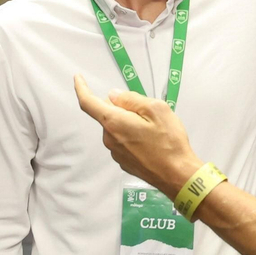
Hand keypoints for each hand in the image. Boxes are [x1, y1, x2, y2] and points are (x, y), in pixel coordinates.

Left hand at [72, 75, 200, 197]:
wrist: (177, 176)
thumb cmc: (169, 142)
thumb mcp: (156, 110)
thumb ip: (131, 99)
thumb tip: (113, 95)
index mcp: (114, 123)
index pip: (88, 103)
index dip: (81, 88)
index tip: (78, 78)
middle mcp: (109, 139)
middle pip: (108, 114)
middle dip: (123, 108)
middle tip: (148, 112)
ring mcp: (116, 153)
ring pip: (117, 128)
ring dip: (129, 123)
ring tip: (154, 130)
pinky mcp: (124, 163)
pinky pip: (123, 142)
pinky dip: (133, 137)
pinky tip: (152, 143)